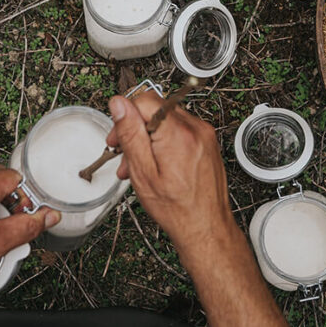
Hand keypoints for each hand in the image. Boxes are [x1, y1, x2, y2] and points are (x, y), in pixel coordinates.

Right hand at [107, 92, 234, 254]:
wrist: (206, 227)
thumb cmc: (177, 208)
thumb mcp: (144, 173)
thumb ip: (130, 134)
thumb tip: (119, 104)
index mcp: (177, 133)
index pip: (145, 100)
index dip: (126, 115)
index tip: (118, 135)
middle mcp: (194, 128)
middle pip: (155, 108)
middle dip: (135, 128)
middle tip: (123, 152)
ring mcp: (204, 133)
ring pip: (165, 119)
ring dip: (148, 136)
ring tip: (139, 163)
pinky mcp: (207, 140)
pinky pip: (179, 129)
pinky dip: (164, 141)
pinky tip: (157, 162)